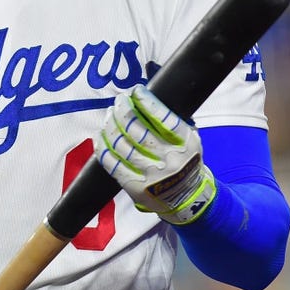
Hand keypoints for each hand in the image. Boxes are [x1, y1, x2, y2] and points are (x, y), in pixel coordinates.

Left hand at [95, 86, 216, 224]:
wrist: (187, 199)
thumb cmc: (184, 162)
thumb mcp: (189, 140)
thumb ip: (171, 122)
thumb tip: (144, 99)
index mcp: (185, 145)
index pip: (164, 119)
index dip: (147, 102)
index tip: (137, 91)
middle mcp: (168, 160)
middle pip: (138, 131)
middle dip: (124, 111)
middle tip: (119, 100)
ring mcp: (150, 175)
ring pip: (122, 145)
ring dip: (111, 126)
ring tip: (109, 114)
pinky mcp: (134, 187)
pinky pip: (112, 163)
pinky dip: (103, 147)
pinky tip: (100, 135)